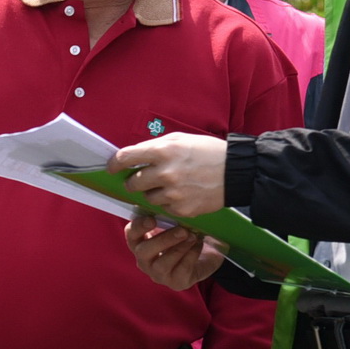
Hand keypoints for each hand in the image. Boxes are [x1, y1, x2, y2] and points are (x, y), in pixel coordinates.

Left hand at [108, 133, 228, 218]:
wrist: (237, 172)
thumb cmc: (208, 152)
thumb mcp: (180, 139)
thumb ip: (154, 148)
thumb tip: (132, 157)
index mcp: (163, 151)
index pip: (125, 158)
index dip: (115, 164)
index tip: (112, 168)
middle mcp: (165, 173)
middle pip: (133, 183)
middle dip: (135, 181)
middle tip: (143, 179)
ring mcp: (173, 193)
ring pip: (147, 198)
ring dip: (153, 193)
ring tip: (171, 185)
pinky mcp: (181, 209)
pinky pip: (164, 208)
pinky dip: (169, 203)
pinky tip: (183, 194)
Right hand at [126, 213, 228, 289]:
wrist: (205, 256)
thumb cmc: (184, 238)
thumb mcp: (174, 225)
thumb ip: (166, 218)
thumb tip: (169, 206)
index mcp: (140, 243)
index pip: (131, 235)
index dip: (138, 227)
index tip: (152, 220)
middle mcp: (145, 261)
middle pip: (144, 252)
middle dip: (163, 240)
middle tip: (182, 230)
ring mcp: (158, 274)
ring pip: (161, 264)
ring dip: (178, 248)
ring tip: (193, 237)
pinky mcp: (175, 283)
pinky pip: (180, 270)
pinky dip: (190, 255)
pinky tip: (198, 245)